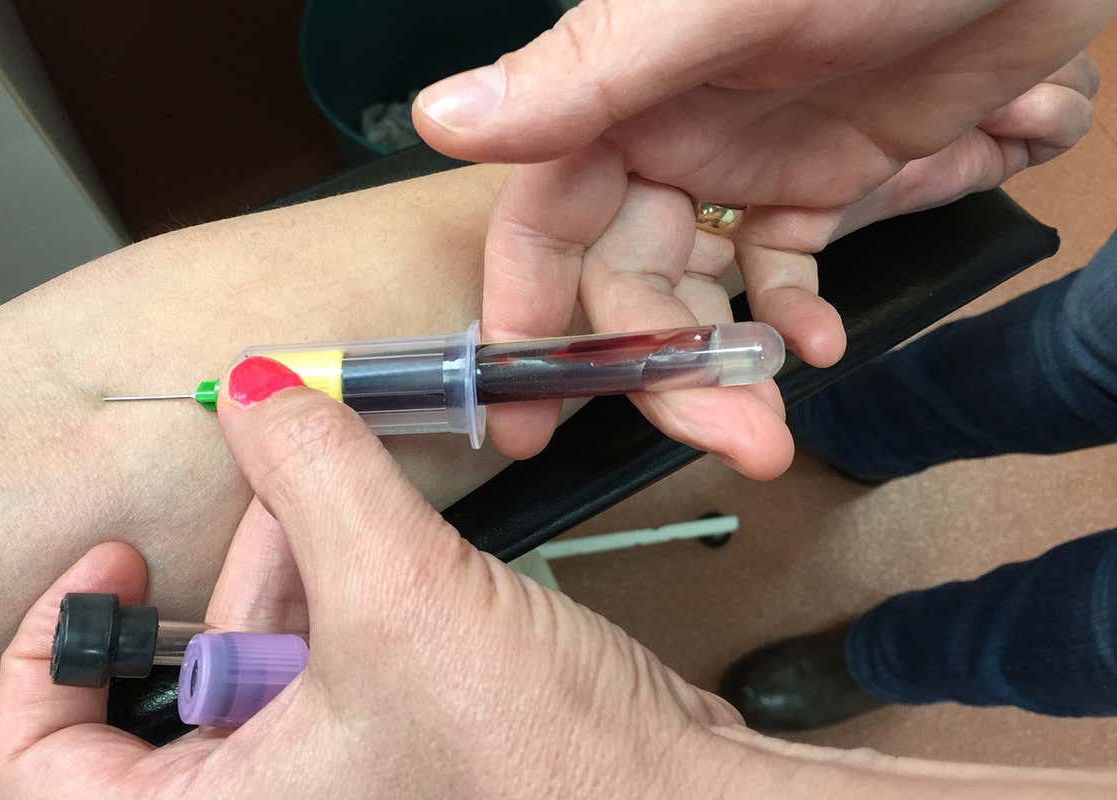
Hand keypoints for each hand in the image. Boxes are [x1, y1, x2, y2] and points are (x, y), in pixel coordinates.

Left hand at [0, 367, 742, 796]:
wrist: (673, 793)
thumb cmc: (546, 768)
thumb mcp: (401, 599)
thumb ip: (317, 478)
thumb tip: (256, 391)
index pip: (51, 766)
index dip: (57, 653)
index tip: (106, 570)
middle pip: (188, 674)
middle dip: (241, 565)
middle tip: (283, 483)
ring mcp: (338, 777)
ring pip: (272, 655)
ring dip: (307, 561)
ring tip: (354, 497)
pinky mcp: (393, 744)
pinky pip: (335, 656)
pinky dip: (353, 588)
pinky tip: (393, 543)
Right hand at [413, 0, 1107, 463]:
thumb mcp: (724, 7)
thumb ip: (590, 73)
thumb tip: (440, 119)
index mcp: (621, 96)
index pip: (544, 224)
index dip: (525, 319)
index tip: (522, 424)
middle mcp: (666, 139)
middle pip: (628, 284)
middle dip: (665, 375)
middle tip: (733, 444)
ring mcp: (744, 168)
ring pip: (701, 296)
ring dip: (727, 370)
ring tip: (770, 433)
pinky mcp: (820, 183)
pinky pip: (782, 273)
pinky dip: (794, 319)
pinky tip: (820, 346)